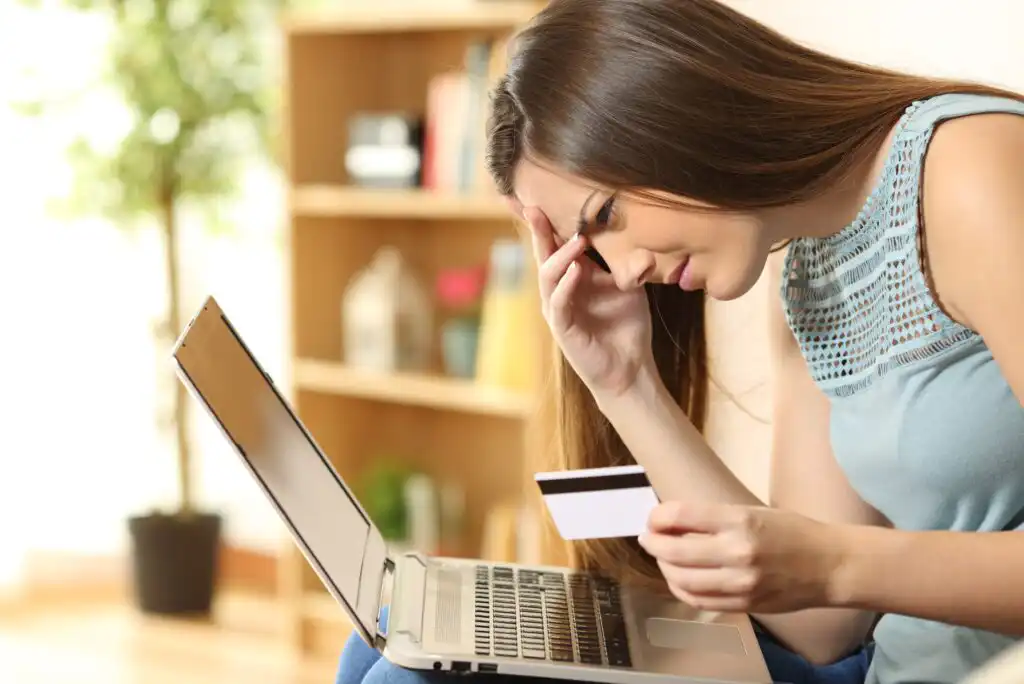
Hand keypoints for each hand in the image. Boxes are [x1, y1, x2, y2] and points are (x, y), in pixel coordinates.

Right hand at [522, 206, 653, 395]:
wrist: (630, 367)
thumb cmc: (626, 325)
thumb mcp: (628, 286)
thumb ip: (627, 262)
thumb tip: (641, 233)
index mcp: (573, 276)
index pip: (556, 243)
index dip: (545, 223)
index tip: (535, 196)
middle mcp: (560, 289)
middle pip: (543, 254)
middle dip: (538, 231)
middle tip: (535, 208)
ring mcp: (558, 309)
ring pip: (549, 276)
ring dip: (561, 256)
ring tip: (576, 240)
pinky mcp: (563, 329)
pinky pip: (560, 303)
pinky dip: (566, 286)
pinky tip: (576, 271)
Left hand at [638, 502, 847, 613]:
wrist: (830, 565)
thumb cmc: (792, 532)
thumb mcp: (752, 511)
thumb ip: (713, 519)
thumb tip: (672, 520)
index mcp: (740, 521)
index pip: (682, 515)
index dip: (658, 516)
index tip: (653, 517)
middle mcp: (738, 552)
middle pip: (675, 550)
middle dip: (653, 543)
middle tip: (648, 538)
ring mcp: (741, 583)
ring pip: (682, 580)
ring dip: (664, 567)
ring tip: (663, 558)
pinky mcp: (745, 604)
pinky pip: (700, 600)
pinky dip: (681, 589)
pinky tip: (679, 579)